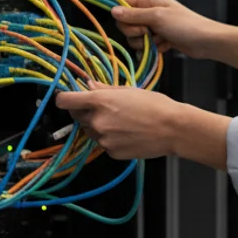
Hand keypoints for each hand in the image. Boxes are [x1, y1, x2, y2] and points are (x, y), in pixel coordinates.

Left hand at [55, 82, 188, 158]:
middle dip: (87, 112)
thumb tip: (89, 85)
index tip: (68, 98)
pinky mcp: (111, 152)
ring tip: (122, 122)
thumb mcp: (130, 90)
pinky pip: (104, 143)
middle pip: (77, 116)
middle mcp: (97, 121)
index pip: (65, 101)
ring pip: (91, 131)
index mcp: (99, 101)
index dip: (64, 98)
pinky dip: (111, 139)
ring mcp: (103, 139)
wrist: (174, 129)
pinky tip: (128, 134)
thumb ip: (105, 89)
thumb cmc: (156, 105)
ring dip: (99, 126)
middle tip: (107, 109)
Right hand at [112, 0, 226, 58]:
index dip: (121, 16)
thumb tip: (113, 11)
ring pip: (134, 37)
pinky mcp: (159, 38)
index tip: (133, 23)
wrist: (206, 42)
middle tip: (148, 32)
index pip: (122, 3)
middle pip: (125, 23)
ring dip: (144, 42)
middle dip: (135, 32)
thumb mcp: (157, 17)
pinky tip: (165, 46)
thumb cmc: (185, 25)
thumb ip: (134, 15)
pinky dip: (153, 48)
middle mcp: (150, 10)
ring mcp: (154, 25)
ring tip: (160, 39)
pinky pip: (145, 45)